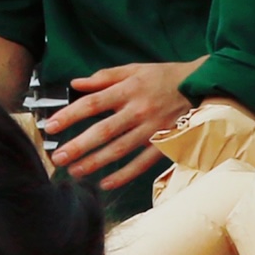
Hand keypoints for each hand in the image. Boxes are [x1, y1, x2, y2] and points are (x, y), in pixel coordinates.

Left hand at [44, 59, 203, 190]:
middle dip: (78, 145)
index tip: (50, 126)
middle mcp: (140, 109)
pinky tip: (105, 183)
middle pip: (104, 130)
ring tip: (74, 171)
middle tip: (57, 157)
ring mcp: (153, 128)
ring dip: (95, 163)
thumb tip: (76, 83)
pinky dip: (124, 175)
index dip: (70, 115)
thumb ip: (105, 77)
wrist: (203, 83)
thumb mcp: (135, 70)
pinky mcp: (165, 142)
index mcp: (129, 89)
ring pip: (120, 149)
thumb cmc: (163, 77)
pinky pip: (142, 163)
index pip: (93, 103)